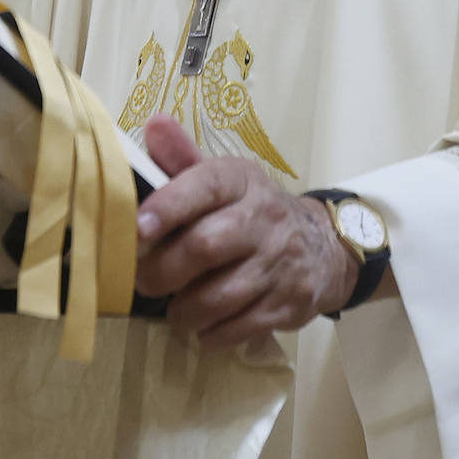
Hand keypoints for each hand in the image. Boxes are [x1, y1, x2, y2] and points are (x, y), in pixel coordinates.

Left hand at [135, 114, 358, 348]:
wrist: (321, 246)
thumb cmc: (252, 213)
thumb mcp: (225, 181)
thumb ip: (184, 158)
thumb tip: (153, 124)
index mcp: (243, 181)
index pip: (208, 184)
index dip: (170, 204)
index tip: (136, 228)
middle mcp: (265, 217)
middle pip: (206, 246)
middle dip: (162, 271)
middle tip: (144, 282)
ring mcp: (280, 261)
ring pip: (219, 296)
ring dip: (184, 311)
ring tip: (175, 310)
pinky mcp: (290, 301)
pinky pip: (239, 327)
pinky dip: (212, 334)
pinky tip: (205, 327)